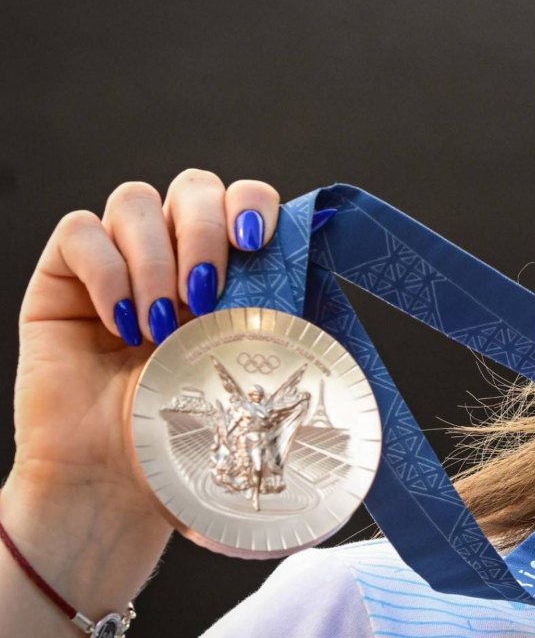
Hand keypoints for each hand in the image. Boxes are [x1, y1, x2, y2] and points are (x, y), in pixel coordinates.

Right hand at [1, 170, 278, 619]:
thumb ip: (287, 329)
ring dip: (154, 259)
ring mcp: (117, 263)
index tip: (255, 240)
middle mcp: (172, 256)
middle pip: (193, 186)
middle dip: (204, 229)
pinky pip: (79, 231)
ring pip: (134, 200)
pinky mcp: (62, 280)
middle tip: (206, 294)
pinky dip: (105, 272)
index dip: (251, 203)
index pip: (242, 199)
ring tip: (160, 327)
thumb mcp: (255, 380)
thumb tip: (337, 299)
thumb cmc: (187, 438)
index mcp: (226, 273)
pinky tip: (121, 325)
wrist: (118, 485)